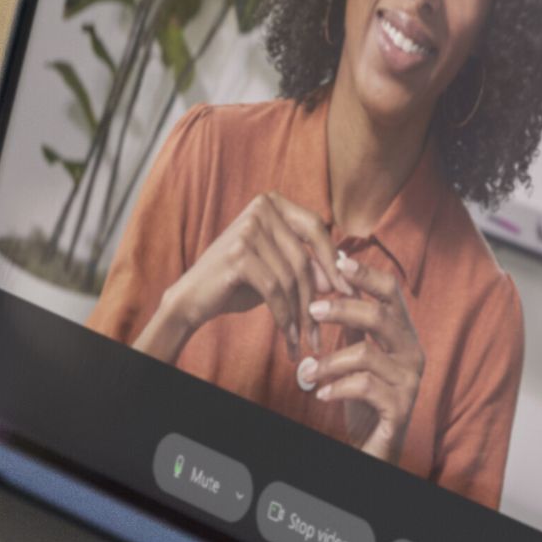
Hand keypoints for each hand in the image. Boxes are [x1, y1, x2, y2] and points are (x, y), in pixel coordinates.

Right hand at [143, 188, 329, 367]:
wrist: (192, 298)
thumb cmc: (236, 282)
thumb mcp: (276, 268)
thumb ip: (306, 265)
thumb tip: (341, 278)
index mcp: (271, 202)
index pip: (316, 228)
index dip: (333, 261)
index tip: (349, 293)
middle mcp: (259, 208)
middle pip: (304, 257)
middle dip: (317, 296)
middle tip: (327, 325)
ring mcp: (247, 229)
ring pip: (291, 277)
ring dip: (300, 313)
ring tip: (304, 338)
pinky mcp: (238, 254)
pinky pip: (275, 290)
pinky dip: (284, 317)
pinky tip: (288, 335)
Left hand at [299, 239, 425, 464]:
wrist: (377, 445)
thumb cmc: (366, 398)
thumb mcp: (358, 356)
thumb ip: (353, 326)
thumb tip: (336, 282)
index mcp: (402, 337)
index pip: (392, 294)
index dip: (367, 275)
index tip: (338, 259)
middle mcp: (413, 355)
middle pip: (382, 317)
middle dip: (343, 309)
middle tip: (311, 309)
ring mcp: (410, 382)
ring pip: (367, 355)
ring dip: (329, 361)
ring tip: (308, 371)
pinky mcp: (400, 408)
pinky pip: (365, 387)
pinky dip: (337, 387)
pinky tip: (321, 393)